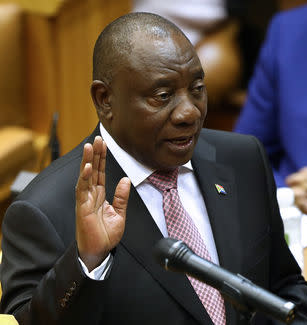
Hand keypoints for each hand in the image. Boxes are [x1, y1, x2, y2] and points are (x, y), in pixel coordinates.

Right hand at [75, 136, 130, 270]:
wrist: (99, 252)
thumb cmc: (106, 235)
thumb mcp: (119, 214)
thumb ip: (121, 197)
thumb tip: (124, 180)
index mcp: (100, 195)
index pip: (100, 172)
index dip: (102, 158)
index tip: (104, 144)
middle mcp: (91, 195)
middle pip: (93, 170)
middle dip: (95, 154)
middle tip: (97, 139)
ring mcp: (85, 200)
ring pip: (85, 177)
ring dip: (87, 161)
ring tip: (90, 147)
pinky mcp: (82, 208)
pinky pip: (82, 190)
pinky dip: (84, 178)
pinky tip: (87, 168)